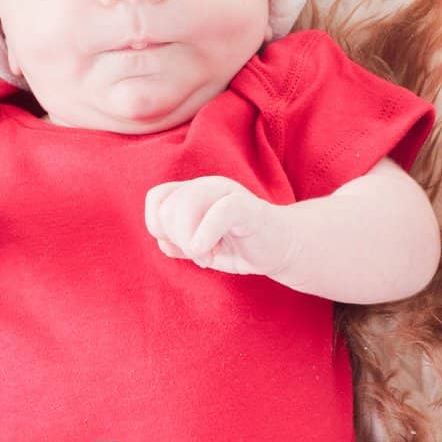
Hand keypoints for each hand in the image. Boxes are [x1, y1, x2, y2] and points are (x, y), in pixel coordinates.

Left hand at [145, 176, 296, 277]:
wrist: (284, 249)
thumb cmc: (242, 246)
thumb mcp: (204, 248)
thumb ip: (181, 244)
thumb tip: (163, 244)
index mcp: (194, 191)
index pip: (157, 198)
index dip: (158, 226)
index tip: (181, 246)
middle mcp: (208, 186)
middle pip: (168, 208)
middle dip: (179, 239)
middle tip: (202, 254)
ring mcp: (228, 193)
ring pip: (187, 204)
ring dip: (192, 241)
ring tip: (209, 255)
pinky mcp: (248, 207)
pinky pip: (220, 211)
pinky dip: (206, 235)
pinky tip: (210, 252)